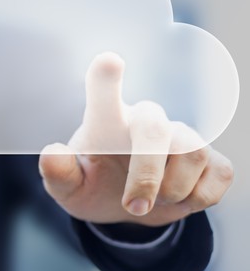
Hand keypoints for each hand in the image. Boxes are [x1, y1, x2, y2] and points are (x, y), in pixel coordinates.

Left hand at [39, 53, 233, 226]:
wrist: (127, 209)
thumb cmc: (93, 186)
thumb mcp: (69, 188)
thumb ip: (59, 173)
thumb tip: (52, 153)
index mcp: (106, 124)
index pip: (104, 95)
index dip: (106, 80)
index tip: (108, 61)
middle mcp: (145, 121)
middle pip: (156, 129)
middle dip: (146, 174)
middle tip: (132, 206)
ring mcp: (182, 137)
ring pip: (192, 153)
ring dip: (170, 191)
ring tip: (147, 204)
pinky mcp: (210, 159)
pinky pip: (218, 173)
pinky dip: (197, 197)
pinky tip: (177, 199)